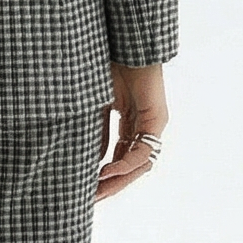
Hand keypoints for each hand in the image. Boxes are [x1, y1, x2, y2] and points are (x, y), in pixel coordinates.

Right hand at [96, 61, 166, 202]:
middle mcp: (144, 127)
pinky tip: (107, 171)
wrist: (124, 43)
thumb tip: (93, 160)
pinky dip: (125, 164)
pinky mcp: (156, 120)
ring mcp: (152, 125)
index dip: (105, 176)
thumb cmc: (110, 65)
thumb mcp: (96, 106)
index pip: (119, 158)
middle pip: (131, 166)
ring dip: (119, 180)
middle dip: (111, 185)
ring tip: (98, 191)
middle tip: (91, 200)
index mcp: (130, 123)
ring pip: (139, 164)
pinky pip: (142, 151)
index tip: (86, 189)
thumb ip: (97, 132)